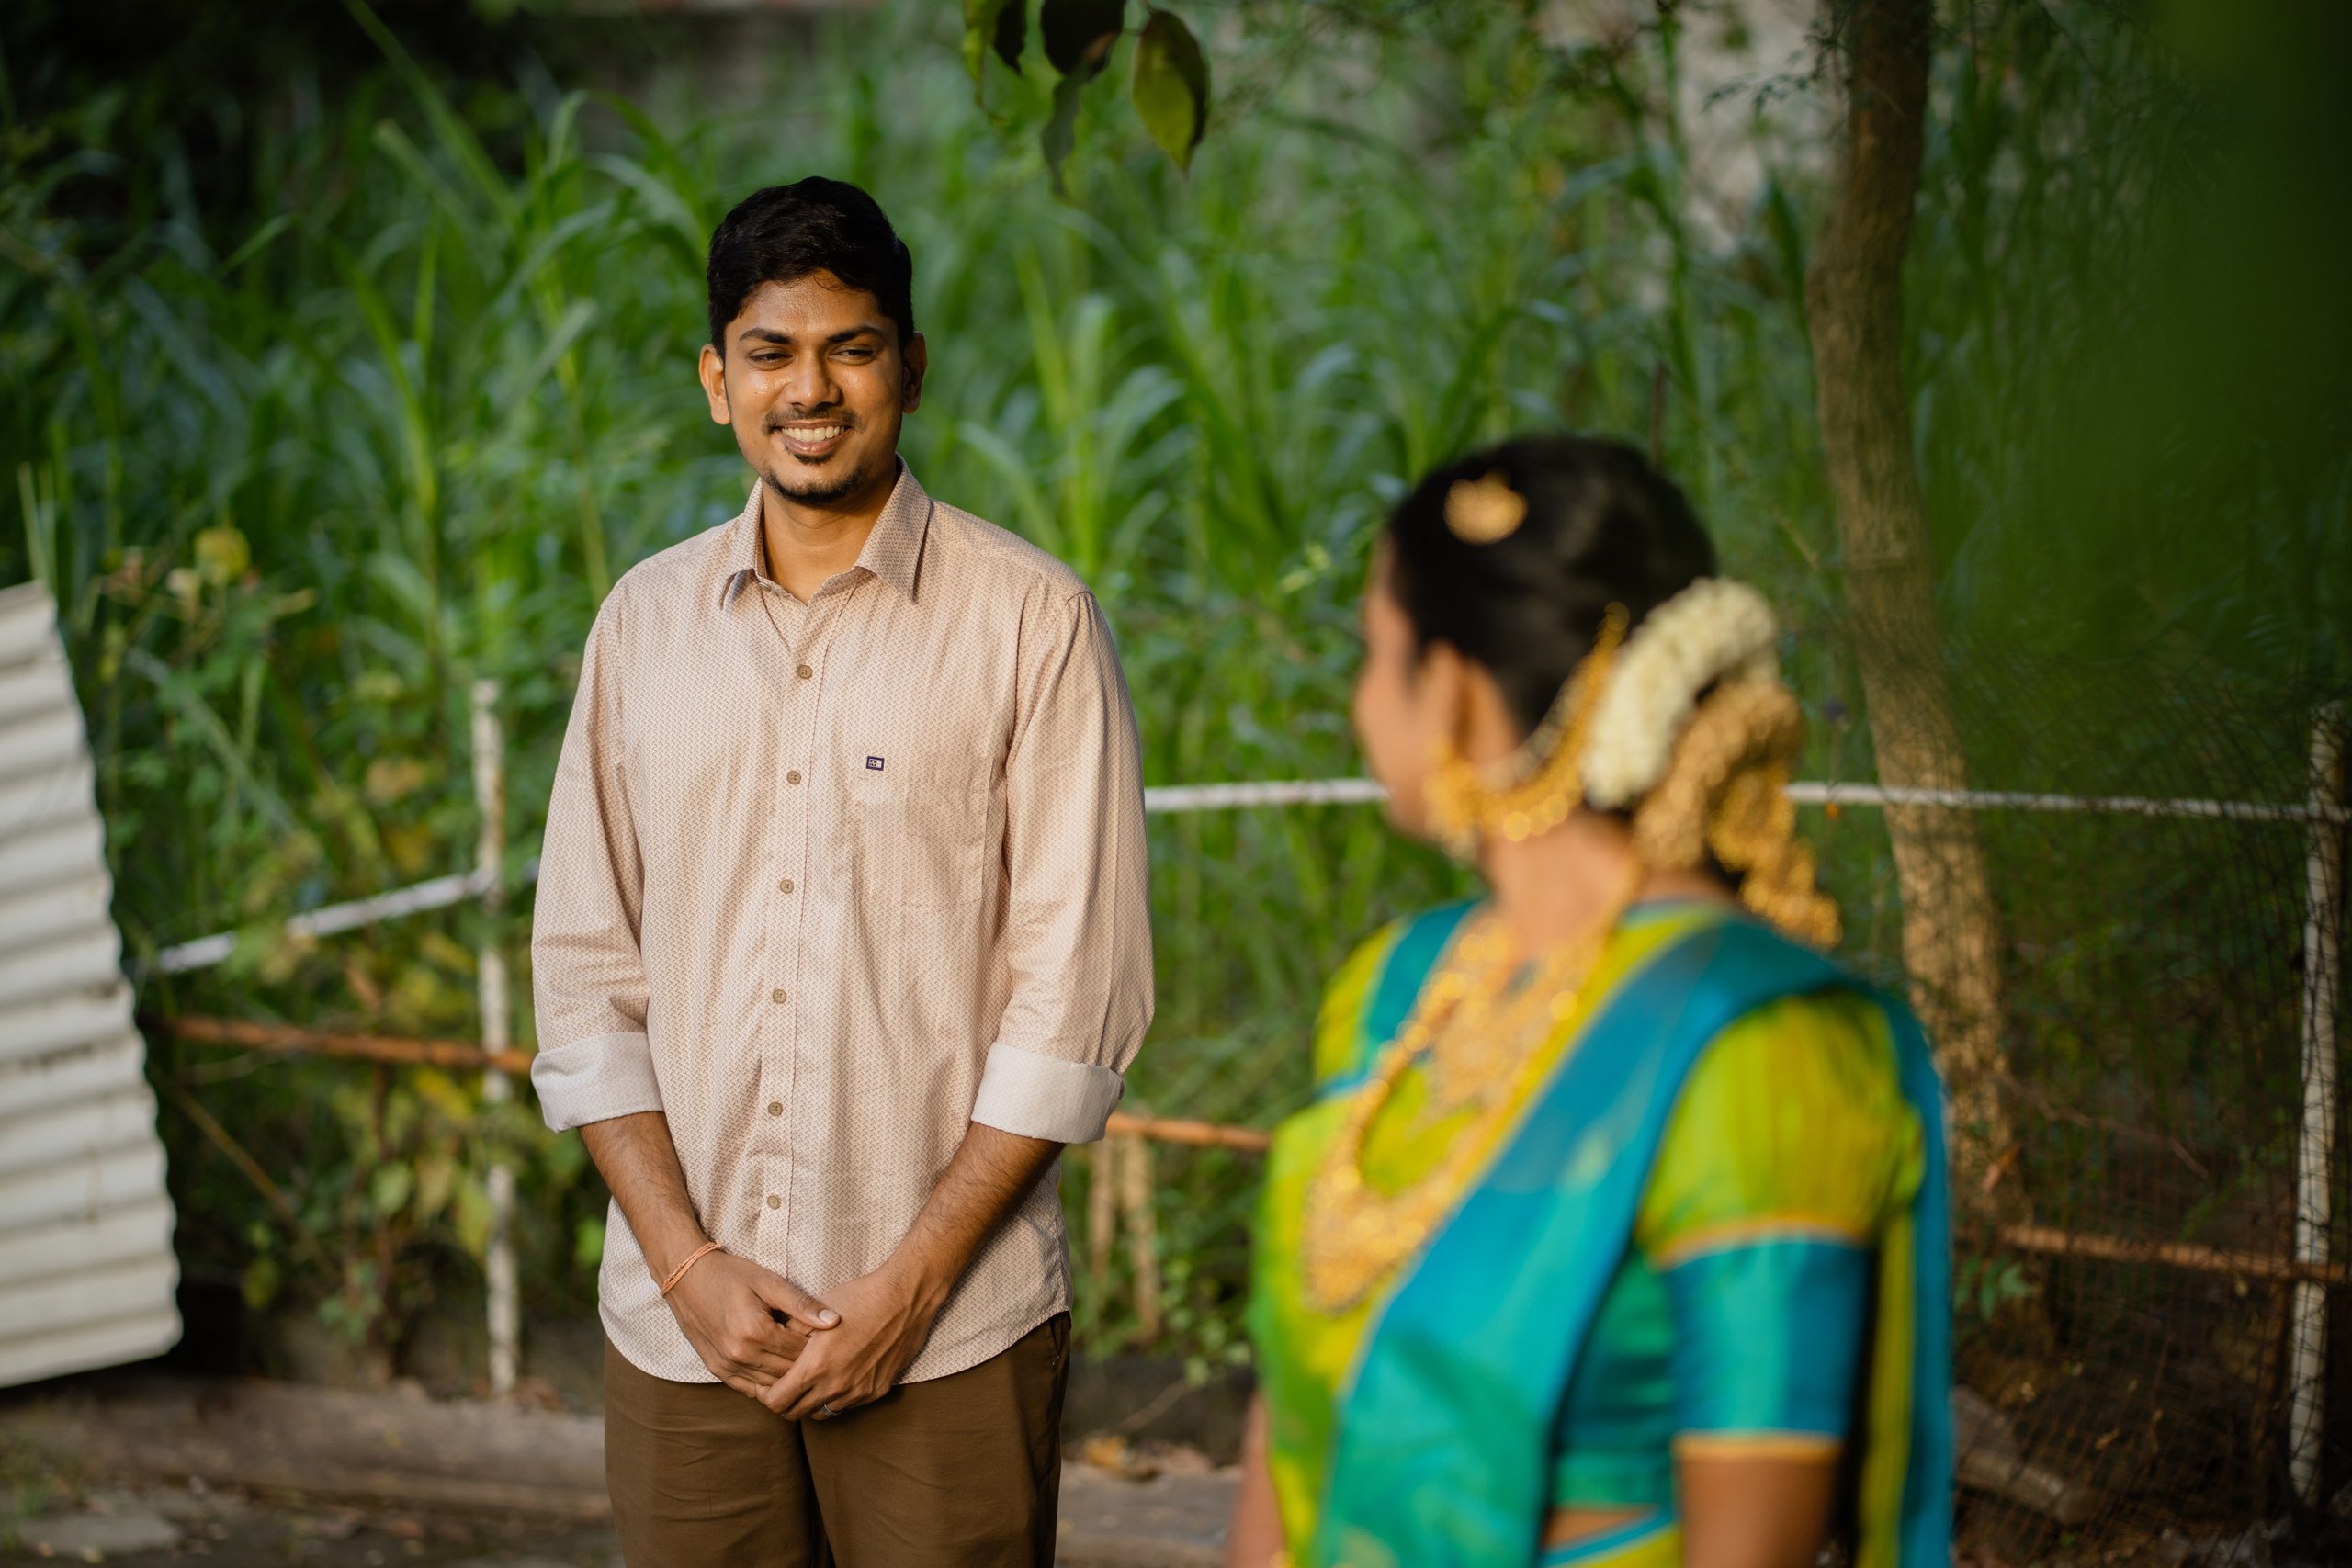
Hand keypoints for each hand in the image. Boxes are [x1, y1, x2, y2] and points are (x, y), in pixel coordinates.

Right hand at [665, 1250, 839, 1397]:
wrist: (687, 1279)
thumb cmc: (731, 1275)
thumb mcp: (769, 1282)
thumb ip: (801, 1305)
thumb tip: (834, 1321)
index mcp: (754, 1332)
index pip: (800, 1352)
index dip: (819, 1346)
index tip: (831, 1338)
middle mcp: (739, 1355)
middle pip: (788, 1373)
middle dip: (808, 1364)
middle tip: (822, 1353)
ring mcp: (726, 1366)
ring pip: (771, 1386)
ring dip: (789, 1377)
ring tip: (804, 1362)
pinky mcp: (718, 1371)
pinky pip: (750, 1390)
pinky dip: (768, 1384)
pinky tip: (780, 1372)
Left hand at [758, 1260, 945, 1418]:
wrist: (905, 1298)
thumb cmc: (859, 1298)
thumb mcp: (814, 1314)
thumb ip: (789, 1338)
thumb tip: (773, 1351)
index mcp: (816, 1367)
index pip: (777, 1402)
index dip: (766, 1395)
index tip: (766, 1384)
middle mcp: (836, 1386)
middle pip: (796, 1414)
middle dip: (786, 1402)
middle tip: (785, 1385)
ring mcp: (859, 1392)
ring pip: (823, 1412)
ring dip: (813, 1401)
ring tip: (812, 1380)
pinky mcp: (878, 1391)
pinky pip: (848, 1405)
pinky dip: (838, 1396)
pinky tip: (839, 1374)